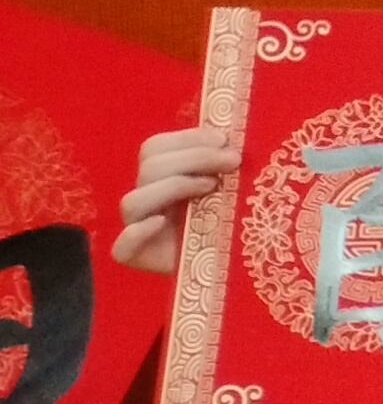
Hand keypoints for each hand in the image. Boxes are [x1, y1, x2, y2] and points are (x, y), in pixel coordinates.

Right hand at [112, 125, 235, 280]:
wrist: (234, 265)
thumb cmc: (236, 220)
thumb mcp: (235, 187)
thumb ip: (229, 164)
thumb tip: (238, 138)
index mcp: (165, 176)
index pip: (156, 147)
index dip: (187, 138)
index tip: (224, 139)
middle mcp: (149, 199)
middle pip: (149, 167)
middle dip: (194, 158)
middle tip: (232, 161)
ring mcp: (140, 228)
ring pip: (133, 201)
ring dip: (173, 186)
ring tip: (211, 187)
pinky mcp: (139, 258)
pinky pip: (122, 247)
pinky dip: (137, 233)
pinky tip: (159, 223)